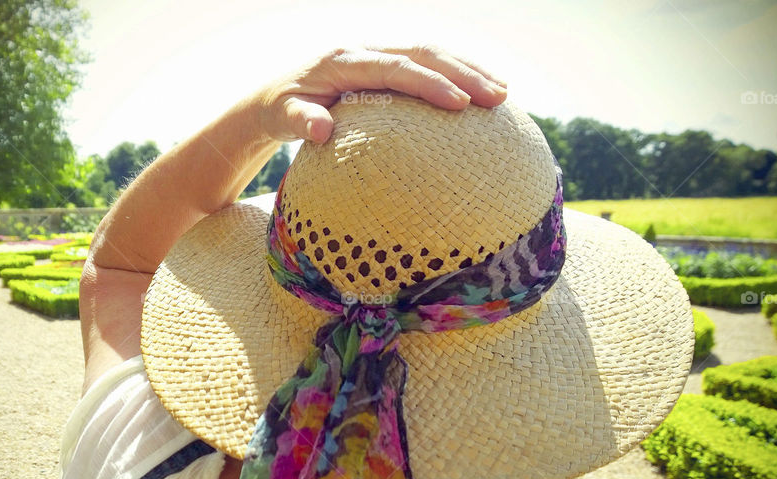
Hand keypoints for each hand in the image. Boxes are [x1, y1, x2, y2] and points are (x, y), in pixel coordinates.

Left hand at [257, 46, 508, 143]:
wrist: (274, 95)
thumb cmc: (280, 111)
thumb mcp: (283, 118)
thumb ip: (300, 122)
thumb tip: (322, 130)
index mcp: (344, 61)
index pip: (396, 68)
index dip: (430, 84)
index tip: (461, 104)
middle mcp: (365, 50)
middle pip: (423, 53)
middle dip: (463, 72)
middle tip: (498, 97)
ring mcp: (378, 52)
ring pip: (431, 53)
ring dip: (468, 69)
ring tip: (502, 93)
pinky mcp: (385, 63)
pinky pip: (426, 62)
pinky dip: (456, 73)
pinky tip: (481, 90)